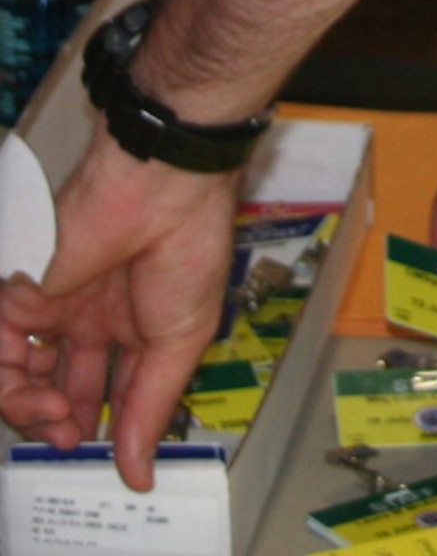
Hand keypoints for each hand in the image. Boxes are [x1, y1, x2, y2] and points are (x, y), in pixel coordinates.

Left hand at [0, 137, 237, 491]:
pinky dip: (11, 386)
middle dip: (61, 422)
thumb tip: (140, 472)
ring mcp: (54, 306)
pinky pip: (0, 352)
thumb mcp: (183, 340)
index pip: (105, 387)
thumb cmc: (189, 252)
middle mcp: (89, 317)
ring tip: (56, 418)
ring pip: (20, 377)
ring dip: (32, 411)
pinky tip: (43, 396)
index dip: (102, 423)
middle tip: (72, 437)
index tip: (106, 452)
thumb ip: (152, 407)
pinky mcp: (22, 296)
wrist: (161, 193)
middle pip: (56, 387)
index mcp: (134, 322)